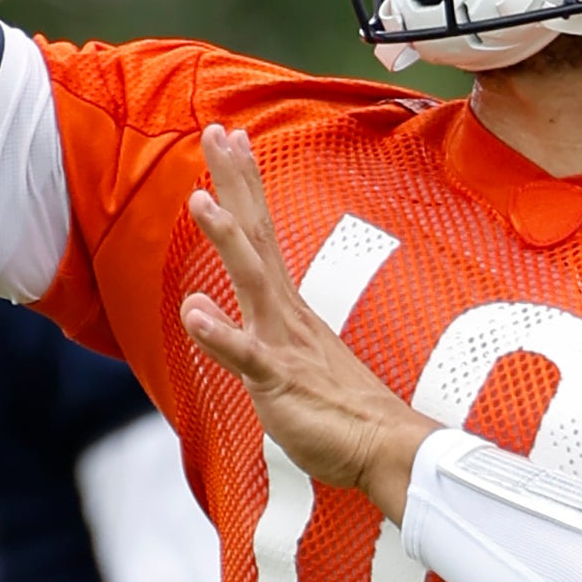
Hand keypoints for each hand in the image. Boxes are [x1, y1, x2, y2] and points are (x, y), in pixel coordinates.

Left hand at [179, 126, 436, 517]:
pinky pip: (247, 356)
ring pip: (252, 282)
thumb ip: (241, 333)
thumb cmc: (340, 410)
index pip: (260, 233)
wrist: (388, 449)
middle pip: (256, 235)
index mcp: (287, 306)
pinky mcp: (280, 382)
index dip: (243, 186)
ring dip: (225, 241)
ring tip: (198, 200)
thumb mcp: (283, 363)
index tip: (232, 140)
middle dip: (234, 183)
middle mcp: (286, 313)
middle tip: (217, 132)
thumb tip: (199, 306)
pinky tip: (193, 313)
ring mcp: (284, 344)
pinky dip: (220, 334)